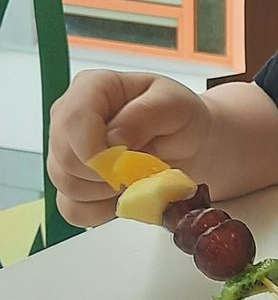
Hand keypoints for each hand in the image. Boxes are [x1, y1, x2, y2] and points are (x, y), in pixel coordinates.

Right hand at [48, 70, 212, 225]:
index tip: (127, 163)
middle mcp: (70, 118)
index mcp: (91, 88)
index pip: (73, 121)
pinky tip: (124, 196)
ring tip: (138, 177)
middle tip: (143, 168)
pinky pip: (73, 210)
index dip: (95, 151)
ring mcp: (66, 153)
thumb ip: (144, 115)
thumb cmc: (180, 118)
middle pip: (66, 159)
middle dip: (108, 174)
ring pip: (68, 187)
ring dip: (109, 192)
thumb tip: (113, 139)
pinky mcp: (70, 185)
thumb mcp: (175, 105)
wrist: (189, 144)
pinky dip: (103, 211)